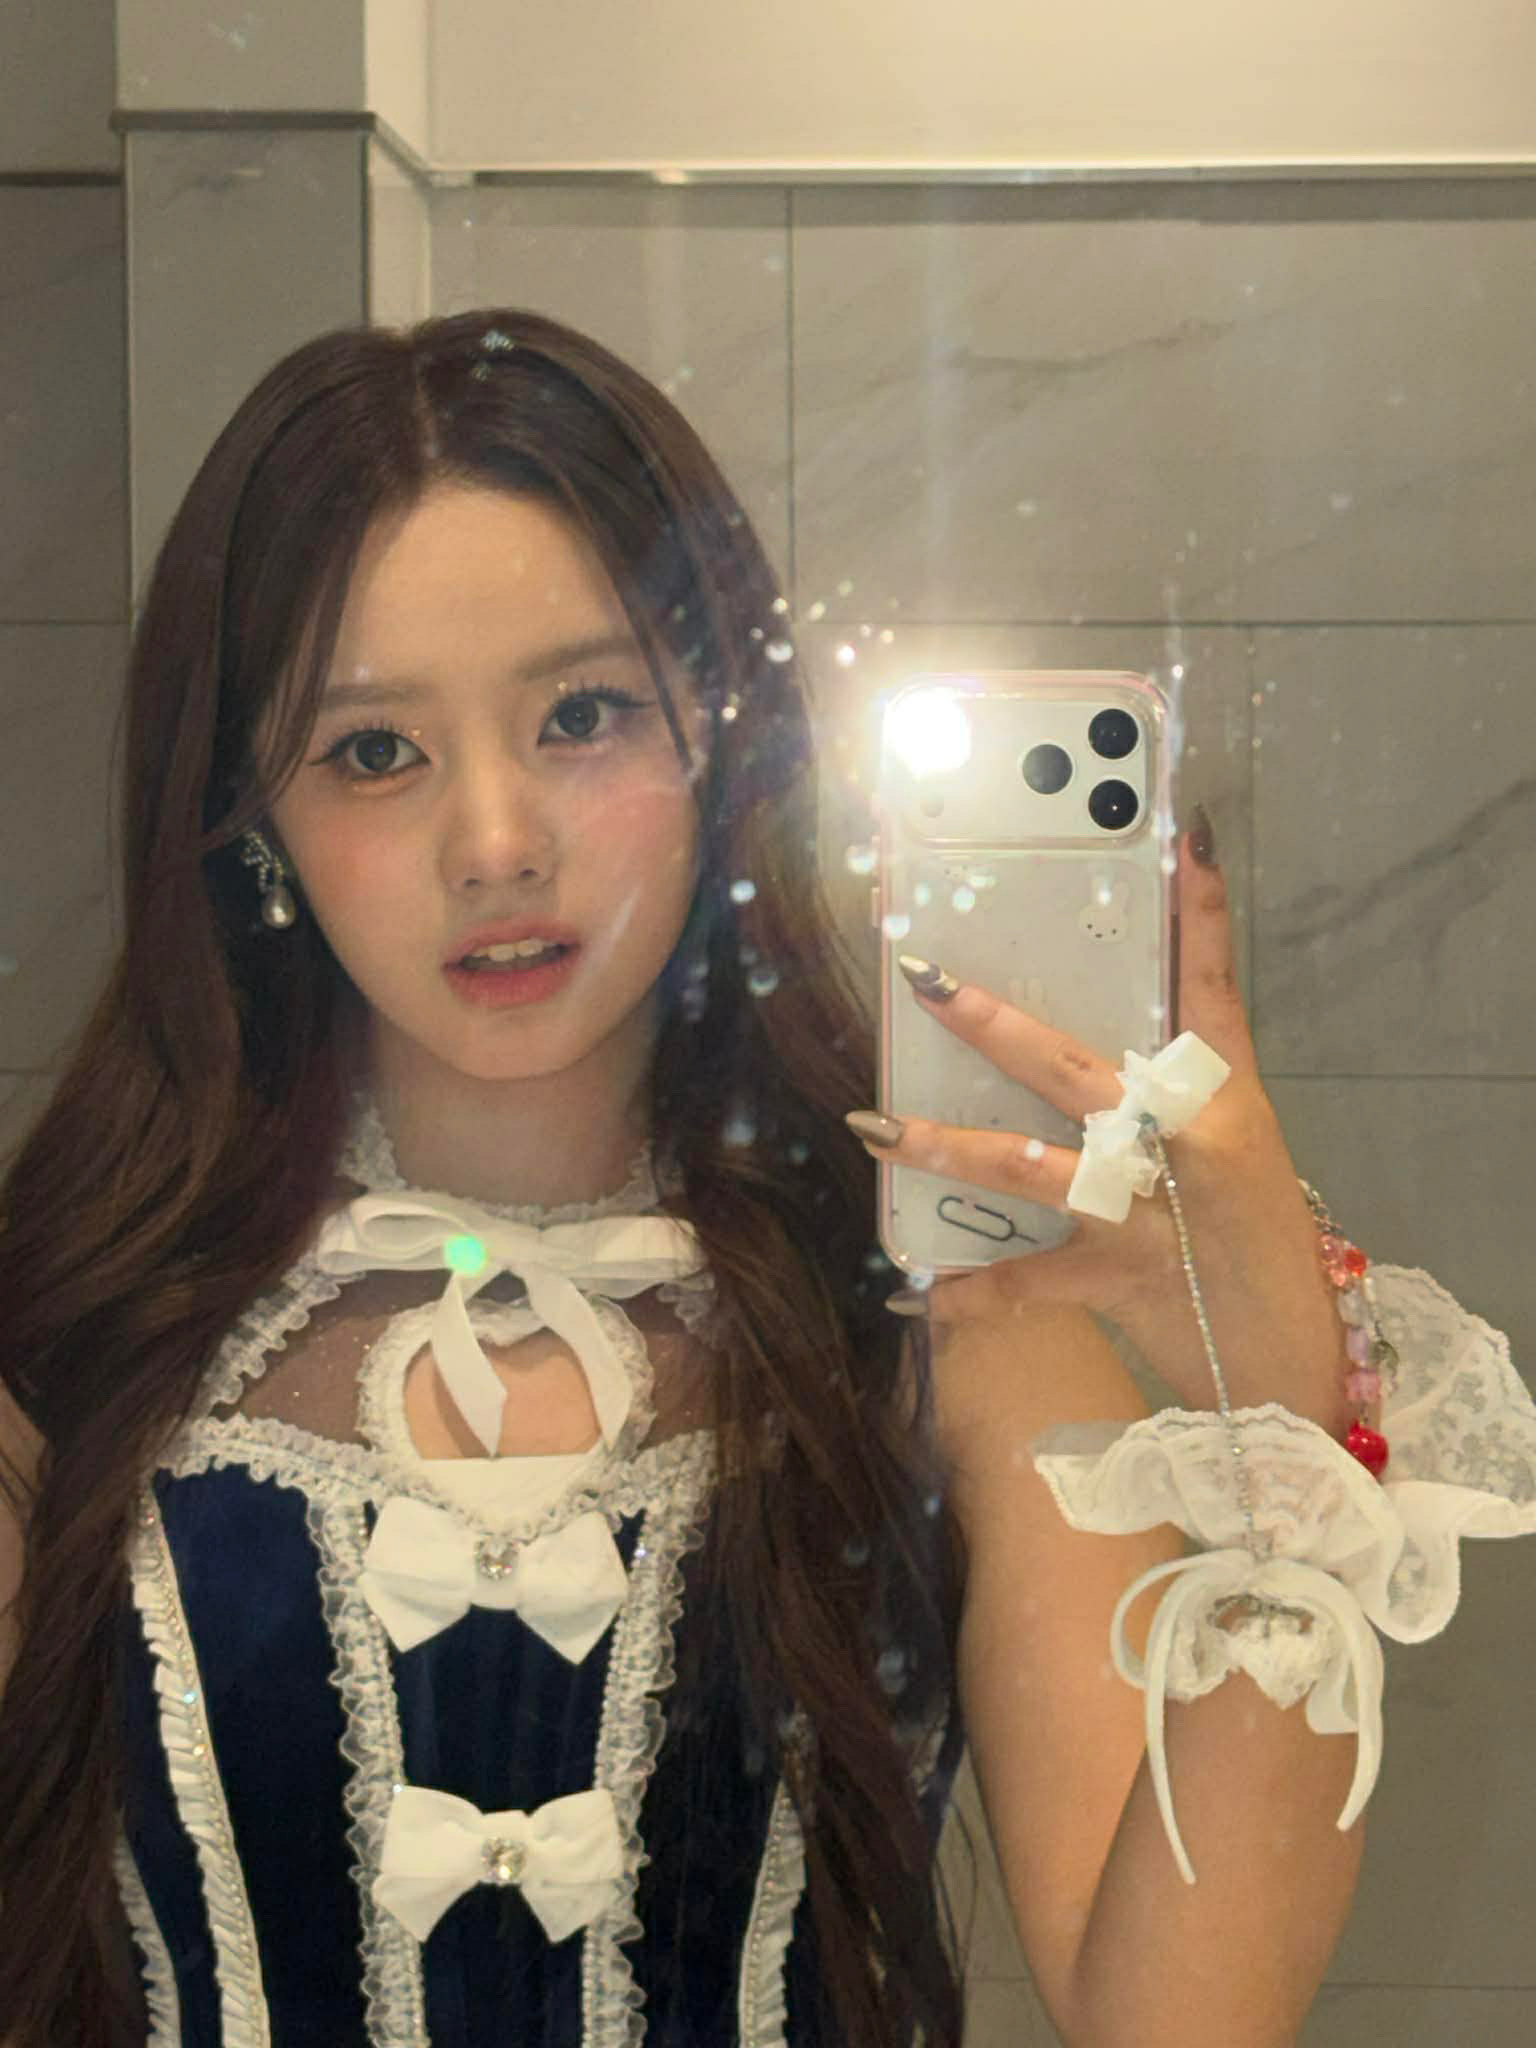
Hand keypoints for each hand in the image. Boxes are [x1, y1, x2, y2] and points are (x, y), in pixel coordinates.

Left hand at [852, 831, 1350, 1424]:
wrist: (1290, 1363)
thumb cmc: (1255, 1247)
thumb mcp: (1234, 1152)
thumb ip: (1171, 1097)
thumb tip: (1079, 1048)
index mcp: (1226, 1098)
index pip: (1214, 987)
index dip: (1200, 914)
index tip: (1180, 839)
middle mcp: (1189, 1142)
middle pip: (1075, 1066)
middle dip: (994, 1024)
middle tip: (926, 981)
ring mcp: (1153, 1212)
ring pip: (1031, 1165)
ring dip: (944, 1145)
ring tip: (871, 1125)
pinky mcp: (1121, 1278)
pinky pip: (1027, 1281)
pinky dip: (971, 1292)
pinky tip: (914, 1296)